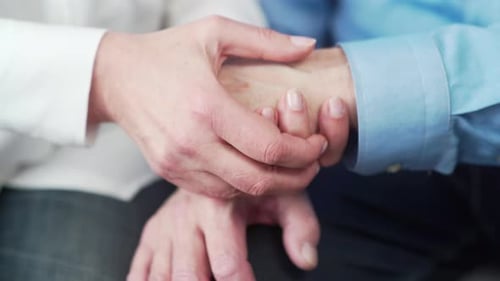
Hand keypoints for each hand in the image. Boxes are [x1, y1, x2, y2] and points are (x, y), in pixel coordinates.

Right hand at [88, 16, 327, 197]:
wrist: (115, 77)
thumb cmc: (167, 52)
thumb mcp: (214, 32)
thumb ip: (265, 41)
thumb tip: (308, 45)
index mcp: (207, 106)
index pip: (269, 147)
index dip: (303, 152)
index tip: (317, 143)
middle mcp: (192, 142)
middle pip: (258, 180)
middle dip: (296, 178)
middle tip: (312, 164)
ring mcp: (179, 163)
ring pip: (239, 191)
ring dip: (271, 185)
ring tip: (288, 167)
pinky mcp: (170, 173)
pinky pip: (216, 192)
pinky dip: (242, 186)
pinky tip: (255, 169)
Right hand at [127, 189, 318, 280]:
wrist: (204, 143)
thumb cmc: (250, 175)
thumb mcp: (280, 191)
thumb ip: (300, 222)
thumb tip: (307, 259)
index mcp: (218, 207)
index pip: (227, 262)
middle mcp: (187, 217)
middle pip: (187, 274)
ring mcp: (165, 226)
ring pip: (161, 274)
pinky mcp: (151, 231)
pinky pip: (140, 267)